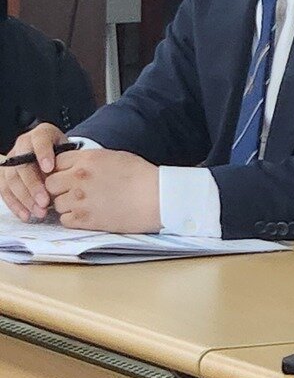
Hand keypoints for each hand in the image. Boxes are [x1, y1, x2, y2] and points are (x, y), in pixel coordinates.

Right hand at [1, 123, 68, 220]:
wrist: (56, 155)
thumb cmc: (66, 156)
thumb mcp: (71, 153)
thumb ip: (67, 164)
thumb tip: (66, 185)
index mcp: (42, 134)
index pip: (40, 141)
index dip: (43, 154)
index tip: (49, 169)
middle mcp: (23, 144)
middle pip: (23, 165)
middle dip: (33, 185)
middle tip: (45, 202)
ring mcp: (12, 159)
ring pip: (12, 179)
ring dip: (25, 198)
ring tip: (39, 212)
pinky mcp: (4, 174)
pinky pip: (5, 190)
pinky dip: (16, 204)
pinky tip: (26, 215)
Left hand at [44, 149, 160, 232]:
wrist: (158, 198)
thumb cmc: (143, 177)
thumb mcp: (115, 157)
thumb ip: (90, 161)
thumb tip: (77, 166)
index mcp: (87, 159)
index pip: (56, 162)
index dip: (62, 170)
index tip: (69, 176)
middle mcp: (79, 178)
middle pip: (50, 184)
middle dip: (60, 188)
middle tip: (74, 192)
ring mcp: (80, 199)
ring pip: (56, 203)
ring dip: (67, 205)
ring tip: (85, 205)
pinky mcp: (85, 219)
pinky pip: (65, 220)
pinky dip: (73, 219)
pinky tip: (88, 215)